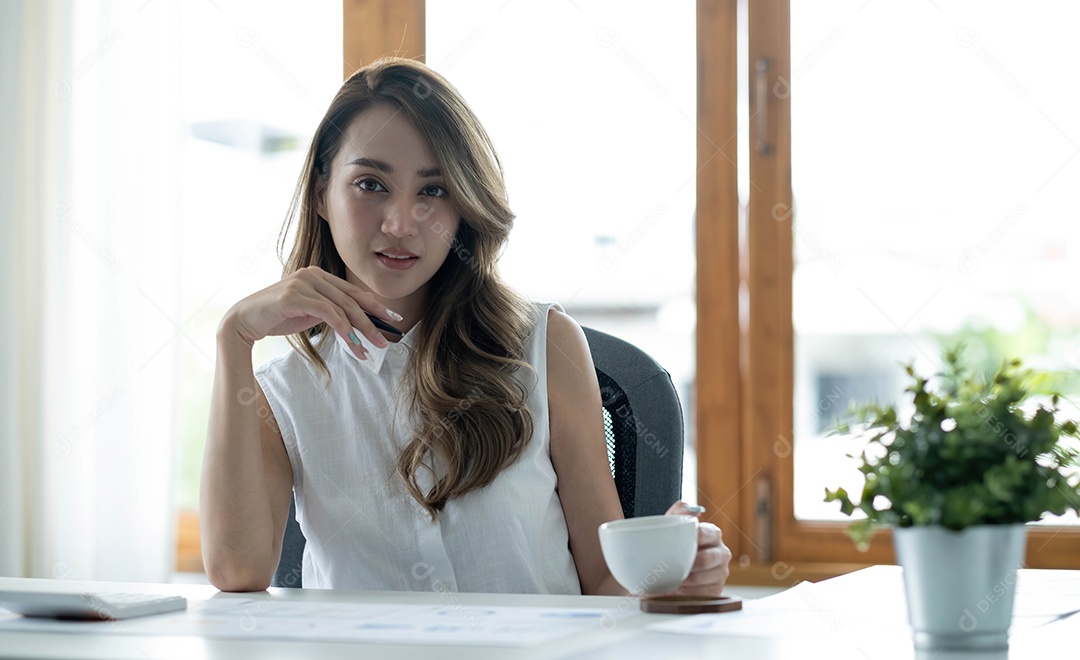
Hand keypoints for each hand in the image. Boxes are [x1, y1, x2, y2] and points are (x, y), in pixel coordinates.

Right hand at [221, 266, 399, 357]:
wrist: (245, 320)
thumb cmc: (278, 317)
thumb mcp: (310, 313)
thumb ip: (331, 311)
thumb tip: (359, 321)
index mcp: (318, 275)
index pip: (353, 292)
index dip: (375, 306)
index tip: (392, 320)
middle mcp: (312, 274)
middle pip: (352, 300)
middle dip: (372, 322)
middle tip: (385, 341)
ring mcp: (303, 283)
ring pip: (343, 307)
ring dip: (359, 331)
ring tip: (369, 349)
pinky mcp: (295, 296)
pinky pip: (328, 313)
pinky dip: (343, 328)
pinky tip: (351, 343)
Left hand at [666, 500, 731, 596]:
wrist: (665, 568)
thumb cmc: (671, 544)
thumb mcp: (671, 525)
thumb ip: (679, 512)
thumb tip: (689, 506)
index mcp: (713, 533)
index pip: (708, 533)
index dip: (694, 538)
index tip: (680, 542)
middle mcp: (721, 552)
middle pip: (709, 559)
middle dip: (690, 564)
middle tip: (674, 565)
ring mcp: (721, 572)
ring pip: (708, 578)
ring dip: (688, 580)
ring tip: (674, 578)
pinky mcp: (716, 590)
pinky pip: (705, 593)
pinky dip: (690, 592)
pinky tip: (679, 589)